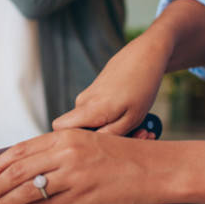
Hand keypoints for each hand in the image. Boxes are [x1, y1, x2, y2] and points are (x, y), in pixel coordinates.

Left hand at [0, 130, 163, 203]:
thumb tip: (30, 167)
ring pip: (27, 188)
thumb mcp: (89, 145)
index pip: (21, 149)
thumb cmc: (126, 158)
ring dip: (5, 201)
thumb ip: (60, 153)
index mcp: (67, 136)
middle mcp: (67, 152)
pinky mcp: (83, 195)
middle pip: (18, 168)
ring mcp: (74, 174)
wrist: (157, 168)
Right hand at [51, 35, 169, 137]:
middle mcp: (83, 101)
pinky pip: (97, 112)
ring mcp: (88, 95)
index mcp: (90, 109)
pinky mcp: (95, 92)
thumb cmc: (142, 84)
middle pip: (79, 130)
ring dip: (112, 129)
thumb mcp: (132, 118)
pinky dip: (114, 118)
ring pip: (91, 122)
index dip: (70, 141)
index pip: (59, 129)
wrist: (145, 55)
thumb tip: (91, 149)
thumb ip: (109, 135)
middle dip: (101, 140)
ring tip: (141, 128)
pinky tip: (135, 117)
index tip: (93, 148)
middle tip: (133, 138)